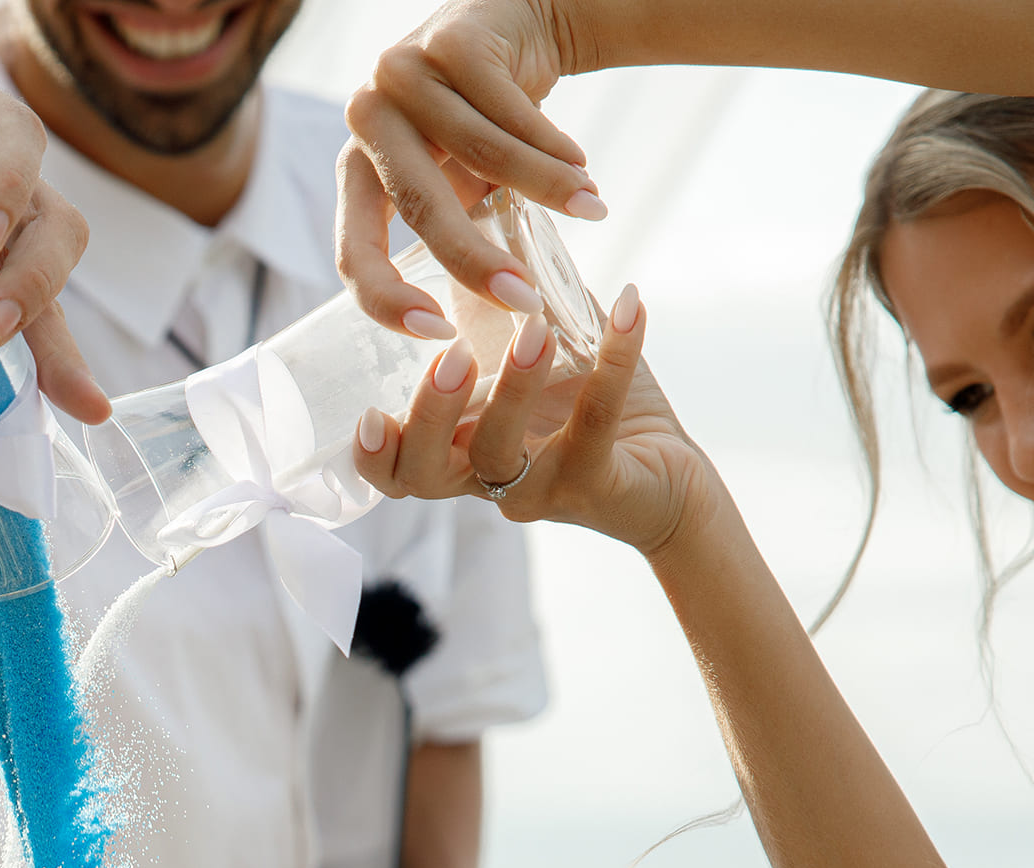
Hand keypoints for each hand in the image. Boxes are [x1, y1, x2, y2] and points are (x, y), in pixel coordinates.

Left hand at [339, 0, 605, 329]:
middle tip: (529, 302)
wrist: (514, 27)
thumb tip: (491, 326)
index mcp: (356, 171)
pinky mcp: (449, 41)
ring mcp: (402, 75)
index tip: (440, 335)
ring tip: (591, 211)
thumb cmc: (480, 124)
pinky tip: (582, 166)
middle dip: (477, 263)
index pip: (352, 250)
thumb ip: (454, 236)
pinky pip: (510, 110)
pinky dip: (552, 146)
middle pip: (419, 207)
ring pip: (479, 152)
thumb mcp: (457, 185)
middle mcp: (366, 121)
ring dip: (543, 189)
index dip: (386, 299)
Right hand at [355, 286, 726, 558]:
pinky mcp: (597, 485)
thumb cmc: (585, 412)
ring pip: (501, 452)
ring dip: (514, 387)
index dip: (372, 453)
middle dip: (430, 414)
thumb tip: (472, 212)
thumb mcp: (525, 358)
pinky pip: (597, 420)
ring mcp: (540, 488)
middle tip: (450, 355)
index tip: (367, 412)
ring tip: (537, 329)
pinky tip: (629, 305)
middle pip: (425, 474)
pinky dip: (615, 357)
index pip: (395, 470)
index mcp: (457, 453)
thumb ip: (489, 311)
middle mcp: (485, 479)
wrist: (666, 476)